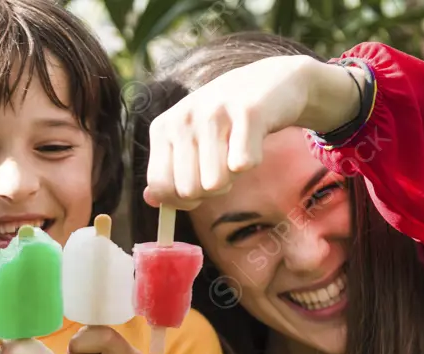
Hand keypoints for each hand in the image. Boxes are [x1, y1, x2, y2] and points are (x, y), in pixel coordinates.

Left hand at [144, 54, 361, 208]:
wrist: (273, 81)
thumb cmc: (226, 119)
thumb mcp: (189, 139)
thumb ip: (168, 170)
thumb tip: (150, 200)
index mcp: (163, 127)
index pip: (159, 186)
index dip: (179, 201)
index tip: (195, 194)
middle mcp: (182, 118)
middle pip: (189, 191)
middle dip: (210, 191)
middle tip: (222, 166)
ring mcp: (213, 113)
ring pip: (216, 183)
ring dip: (232, 177)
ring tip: (236, 150)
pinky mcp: (247, 112)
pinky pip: (244, 165)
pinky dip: (253, 161)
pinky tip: (252, 140)